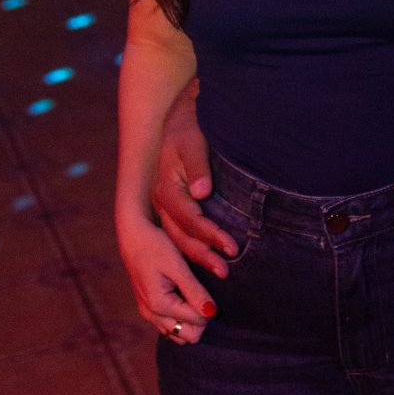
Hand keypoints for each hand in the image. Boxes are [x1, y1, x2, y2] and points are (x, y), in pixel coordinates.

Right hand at [117, 216, 216, 342]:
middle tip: (201, 294)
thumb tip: (211, 313)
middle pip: (189, 337)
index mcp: (159, 305)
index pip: (197, 324)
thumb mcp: (178, 266)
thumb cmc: (155, 246)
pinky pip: (170, 326)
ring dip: (190, 320)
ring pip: (179, 334)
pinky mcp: (148, 309)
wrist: (133, 236)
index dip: (208, 309)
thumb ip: (195, 291)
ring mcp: (148, 314)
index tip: (207, 289)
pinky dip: (180, 317)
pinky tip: (183, 296)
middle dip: (200, 319)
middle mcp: (152, 315)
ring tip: (191, 293)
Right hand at [151, 94, 234, 275]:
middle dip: (205, 256)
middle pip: (182, 237)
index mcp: (165, 190)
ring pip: (179, 241)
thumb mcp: (193, 143)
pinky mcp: (171, 211)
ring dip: (199, 258)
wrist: (176, 122)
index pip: (190, 220)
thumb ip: (197, 167)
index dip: (211, 235)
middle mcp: (161, 204)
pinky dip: (194, 251)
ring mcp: (164, 210)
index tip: (232, 248)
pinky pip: (180, 236)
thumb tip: (202, 192)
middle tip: (226, 271)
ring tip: (222, 272)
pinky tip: (208, 261)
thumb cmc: (188, 131)